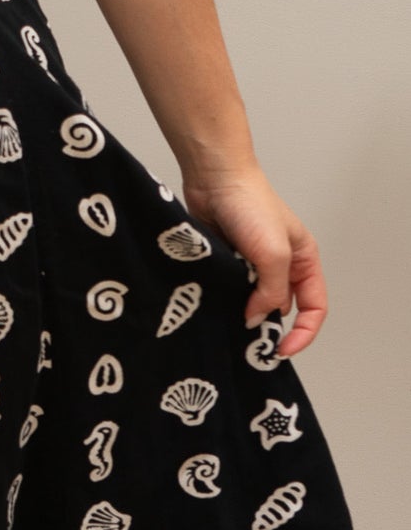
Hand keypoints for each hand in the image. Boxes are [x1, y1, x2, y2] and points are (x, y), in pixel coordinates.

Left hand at [179, 163, 326, 358]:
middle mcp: (282, 265)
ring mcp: (253, 264)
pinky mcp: (229, 262)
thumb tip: (258, 318)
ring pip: (253, 302)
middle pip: (283, 308)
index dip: (303, 333)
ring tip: (230, 325)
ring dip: (244, 313)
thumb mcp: (273, 253)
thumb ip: (271, 290)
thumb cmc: (251, 205)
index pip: (314, 308)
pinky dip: (225, 300)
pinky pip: (230, 291)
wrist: (215, 179)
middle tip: (251, 343)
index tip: (281, 350)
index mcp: (304, 261)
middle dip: (270, 326)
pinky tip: (215, 306)